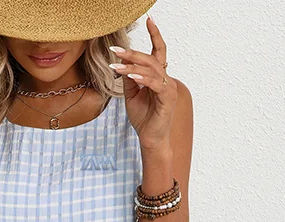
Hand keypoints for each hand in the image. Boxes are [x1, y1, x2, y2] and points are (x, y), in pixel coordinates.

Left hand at [109, 16, 178, 149]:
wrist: (150, 139)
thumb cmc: (143, 118)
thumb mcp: (131, 95)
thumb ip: (129, 79)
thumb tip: (121, 64)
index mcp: (158, 77)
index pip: (158, 52)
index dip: (155, 35)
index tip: (150, 20)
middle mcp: (166, 80)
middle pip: (151, 59)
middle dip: (132, 53)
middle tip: (115, 50)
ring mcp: (169, 89)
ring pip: (151, 70)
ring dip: (132, 66)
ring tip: (116, 66)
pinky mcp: (167, 99)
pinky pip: (155, 84)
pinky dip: (142, 79)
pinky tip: (130, 76)